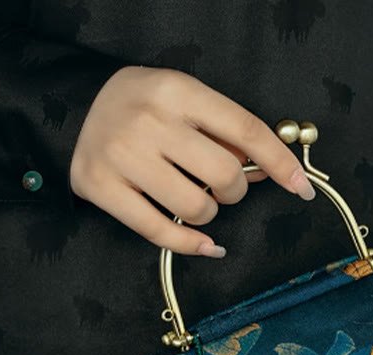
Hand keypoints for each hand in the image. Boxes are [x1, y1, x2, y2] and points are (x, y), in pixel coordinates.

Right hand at [69, 66, 315, 254]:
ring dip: (209, 214)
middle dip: (235, 190)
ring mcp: (122, 155)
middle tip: (223, 185)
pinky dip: (193, 245)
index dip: (280, 163)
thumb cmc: (143, 107)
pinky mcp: (101, 187)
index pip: (245, 130)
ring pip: (198, 208)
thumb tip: (271, 172)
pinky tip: (206, 245)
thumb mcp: (184, 101)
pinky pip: (162, 233)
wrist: (72, 106)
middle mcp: (149, 120)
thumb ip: (225, 132)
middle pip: (225, 175)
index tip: (301, 188)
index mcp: (177, 90)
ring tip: (196, 199)